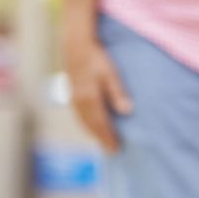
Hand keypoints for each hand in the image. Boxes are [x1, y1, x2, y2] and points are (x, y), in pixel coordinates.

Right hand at [63, 36, 132, 152]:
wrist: (76, 46)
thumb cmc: (97, 58)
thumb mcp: (111, 73)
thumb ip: (118, 92)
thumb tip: (126, 111)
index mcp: (89, 97)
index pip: (100, 123)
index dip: (108, 137)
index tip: (117, 148)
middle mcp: (79, 101)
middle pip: (91, 126)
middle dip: (101, 139)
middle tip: (112, 151)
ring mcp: (73, 99)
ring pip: (84, 122)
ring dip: (93, 133)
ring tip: (104, 143)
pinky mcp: (72, 95)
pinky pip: (79, 116)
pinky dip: (86, 125)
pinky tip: (92, 127)